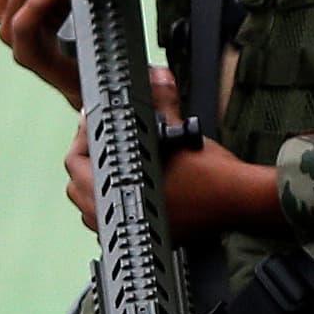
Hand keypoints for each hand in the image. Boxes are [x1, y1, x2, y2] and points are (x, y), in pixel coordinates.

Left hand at [62, 69, 285, 239]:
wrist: (238, 200)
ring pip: (89, 207)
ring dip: (94, 184)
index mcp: (118, 187)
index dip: (81, 137)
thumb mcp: (177, 131)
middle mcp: (117, 213)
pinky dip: (114, 204)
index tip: (90, 123)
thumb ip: (160, 104)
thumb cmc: (210, 172)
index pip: (75, 162)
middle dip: (84, 161)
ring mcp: (129, 229)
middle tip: (99, 141)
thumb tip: (159, 77)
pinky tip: (130, 188)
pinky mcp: (145, 236)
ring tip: (111, 163)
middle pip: (76, 185)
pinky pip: (109, 223)